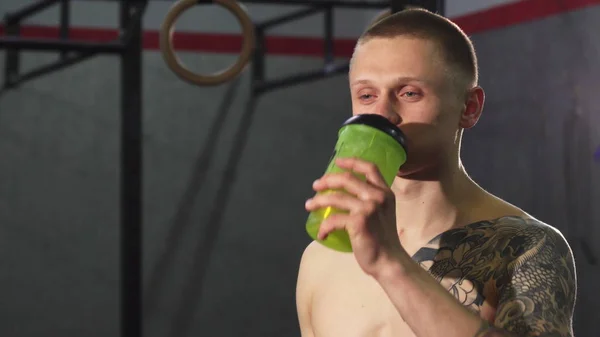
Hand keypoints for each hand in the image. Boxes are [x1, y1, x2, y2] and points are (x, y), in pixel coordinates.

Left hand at [305, 157, 405, 276]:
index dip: (352, 162)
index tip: (337, 162)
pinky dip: (324, 227)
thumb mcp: (383, 213)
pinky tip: (321, 234)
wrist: (388, 261)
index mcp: (385, 192)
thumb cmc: (384, 240)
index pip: (370, 168)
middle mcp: (378, 197)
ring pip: (335, 198)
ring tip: (309, 205)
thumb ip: (371, 201)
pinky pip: (333, 220)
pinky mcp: (358, 222)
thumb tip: (346, 195)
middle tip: (316, 185)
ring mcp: (368, 208)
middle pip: (347, 179)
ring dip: (318, 201)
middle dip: (327, 180)